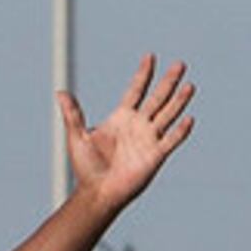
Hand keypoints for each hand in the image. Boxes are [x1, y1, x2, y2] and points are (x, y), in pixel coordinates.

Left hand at [57, 54, 194, 213]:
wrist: (96, 193)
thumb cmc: (86, 168)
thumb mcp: (77, 137)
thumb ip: (73, 114)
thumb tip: (60, 92)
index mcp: (121, 118)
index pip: (136, 90)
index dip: (143, 74)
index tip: (150, 57)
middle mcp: (138, 125)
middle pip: (157, 98)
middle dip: (168, 82)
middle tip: (180, 64)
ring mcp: (149, 139)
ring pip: (168, 115)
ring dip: (179, 101)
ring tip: (189, 86)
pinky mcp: (155, 156)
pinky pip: (171, 140)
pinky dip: (180, 131)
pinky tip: (188, 119)